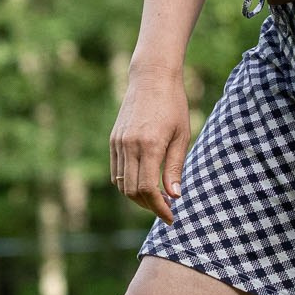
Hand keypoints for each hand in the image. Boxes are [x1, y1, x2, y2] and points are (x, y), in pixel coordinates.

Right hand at [111, 64, 191, 221]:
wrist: (151, 78)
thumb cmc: (173, 105)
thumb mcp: (181, 136)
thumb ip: (175, 167)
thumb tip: (174, 196)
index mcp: (149, 145)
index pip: (147, 189)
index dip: (159, 208)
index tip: (171, 217)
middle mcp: (129, 146)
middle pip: (132, 191)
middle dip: (149, 206)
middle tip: (166, 209)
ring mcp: (118, 143)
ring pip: (121, 184)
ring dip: (137, 197)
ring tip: (156, 198)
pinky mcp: (113, 140)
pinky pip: (116, 171)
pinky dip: (127, 183)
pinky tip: (144, 182)